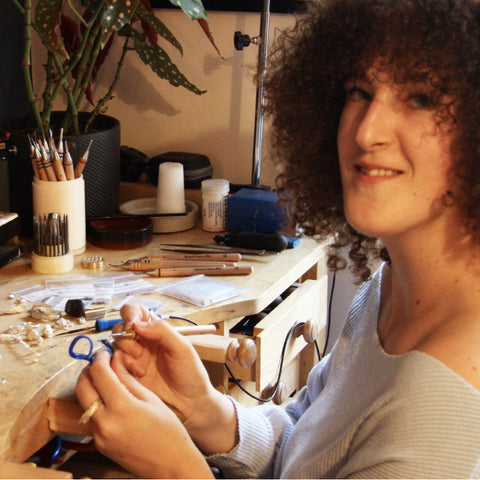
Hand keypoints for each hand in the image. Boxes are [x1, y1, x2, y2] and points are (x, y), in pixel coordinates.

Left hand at [75, 350, 212, 478]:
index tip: (104, 352)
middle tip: (100, 363)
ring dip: (90, 387)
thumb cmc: (169, 433)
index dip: (100, 359)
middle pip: (83, 388)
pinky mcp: (100, 445)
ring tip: (106, 379)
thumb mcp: (151, 399)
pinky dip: (95, 404)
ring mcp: (100, 436)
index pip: (99, 374)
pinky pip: (91, 418)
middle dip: (89, 371)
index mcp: (121, 407)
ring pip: (83, 403)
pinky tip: (109, 399)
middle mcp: (105, 423)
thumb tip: (115, 362)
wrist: (171, 466)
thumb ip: (128, 380)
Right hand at [111, 304, 237, 454]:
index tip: (132, 325)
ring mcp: (133, 359)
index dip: (130, 314)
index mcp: (155, 331)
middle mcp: (141, 342)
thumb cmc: (190, 374)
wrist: (190, 403)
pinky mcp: (127, 376)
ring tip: (142, 368)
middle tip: (139, 352)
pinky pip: (113, 366)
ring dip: (124, 355)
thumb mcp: (182, 348)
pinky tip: (138, 376)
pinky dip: (121, 368)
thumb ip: (162, 332)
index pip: (135, 313)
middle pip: (119, 329)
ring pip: (114, 347)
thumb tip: (138, 324)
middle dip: (125, 338)